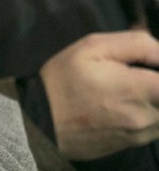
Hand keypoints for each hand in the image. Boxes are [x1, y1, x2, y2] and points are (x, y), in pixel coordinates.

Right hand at [41, 30, 158, 159]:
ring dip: (153, 96)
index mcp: (139, 90)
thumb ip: (135, 44)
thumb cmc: (64, 79)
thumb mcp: (92, 47)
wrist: (41, 120)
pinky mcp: (135, 144)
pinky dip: (148, 110)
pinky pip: (155, 125)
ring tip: (126, 86)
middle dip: (154, 81)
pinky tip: (123, 101)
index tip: (149, 61)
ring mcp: (143, 134)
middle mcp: (148, 117)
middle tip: (135, 71)